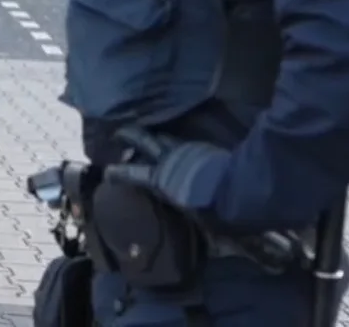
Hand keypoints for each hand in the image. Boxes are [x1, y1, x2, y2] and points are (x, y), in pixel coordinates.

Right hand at [102, 128, 228, 211]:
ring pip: (165, 138)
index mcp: (162, 179)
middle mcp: (171, 161)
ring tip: (150, 139)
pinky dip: (174, 144)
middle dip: (129, 135)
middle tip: (118, 133)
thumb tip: (179, 212)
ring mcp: (188, 151)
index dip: (118, 173)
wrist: (241, 192)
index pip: (133, 173)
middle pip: (145, 141)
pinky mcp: (204, 149)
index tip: (107, 173)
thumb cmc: (214, 212)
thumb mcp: (193, 216)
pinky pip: (183, 143)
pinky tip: (176, 148)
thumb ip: (177, 206)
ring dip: (155, 137)